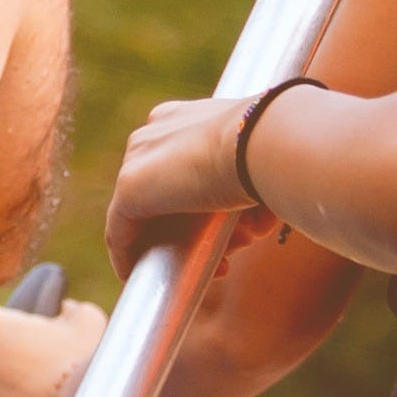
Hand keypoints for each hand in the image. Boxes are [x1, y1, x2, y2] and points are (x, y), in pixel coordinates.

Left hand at [98, 93, 292, 264]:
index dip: (203, 203)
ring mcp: (137, 159)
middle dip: (195, 229)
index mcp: (183, 119)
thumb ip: (251, 187)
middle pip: (165, 194)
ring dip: (173, 246)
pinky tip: (141, 276)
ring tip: (220, 266)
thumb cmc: (277, 150)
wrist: (265, 140)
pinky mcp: (129, 188)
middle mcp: (154, 133)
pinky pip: (119, 232)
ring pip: (148, 215)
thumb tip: (256, 221)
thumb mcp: (262, 165)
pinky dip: (128, 256)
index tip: (233, 227)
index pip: (180, 166)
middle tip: (234, 251)